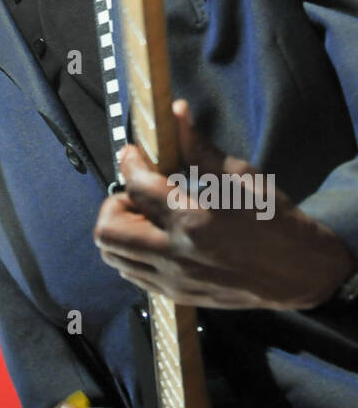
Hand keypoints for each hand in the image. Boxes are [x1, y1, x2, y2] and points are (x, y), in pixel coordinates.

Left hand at [94, 100, 356, 309]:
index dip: (130, 162)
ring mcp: (174, 279)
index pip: (137, 186)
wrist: (299, 272)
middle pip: (108, 229)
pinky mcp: (176, 295)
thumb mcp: (241, 176)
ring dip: (120, 228)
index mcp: (195, 218)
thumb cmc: (274, 219)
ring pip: (113, 255)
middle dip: (115, 202)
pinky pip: (131, 273)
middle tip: (137, 191)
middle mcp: (178, 253)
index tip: (135, 153)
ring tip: (145, 215)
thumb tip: (176, 112)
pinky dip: (131, 252)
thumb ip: (199, 148)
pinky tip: (153, 237)